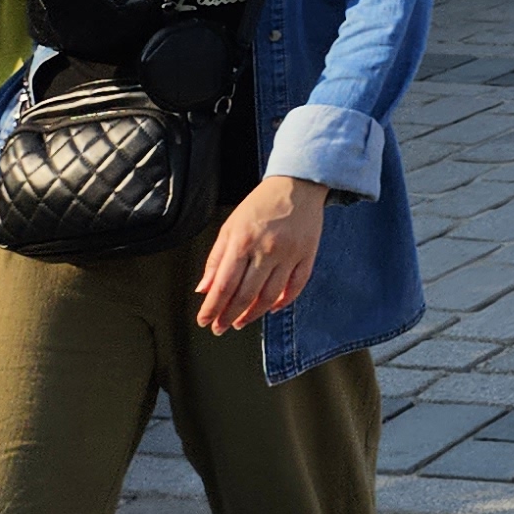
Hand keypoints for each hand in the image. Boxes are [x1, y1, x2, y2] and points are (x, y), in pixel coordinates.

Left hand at [195, 175, 328, 334]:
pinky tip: (270, 309)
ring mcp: (290, 253)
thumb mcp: (230, 227)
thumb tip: (204, 290)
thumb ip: (216, 259)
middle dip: (229, 316)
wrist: (297, 184)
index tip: (204, 321)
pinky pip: (296, 286)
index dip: (212, 308)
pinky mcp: (308, 254)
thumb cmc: (259, 206)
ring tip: (240, 322)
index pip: (224, 285)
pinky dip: (283, 301)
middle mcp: (267, 250)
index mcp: (243, 241)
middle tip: (220, 328)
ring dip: (253, 314)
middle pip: (245, 295)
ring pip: (270, 296)